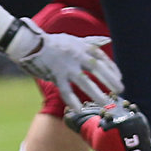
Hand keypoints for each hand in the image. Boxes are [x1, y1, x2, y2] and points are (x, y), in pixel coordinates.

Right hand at [4, 18, 122, 111]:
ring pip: (85, 82)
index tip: (119, 79)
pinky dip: (72, 101)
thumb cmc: (54, 42)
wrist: (30, 43)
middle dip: (111, 81)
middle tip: (120, 91)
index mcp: (83, 47)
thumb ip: (92, 42)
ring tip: (106, 103)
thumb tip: (108, 40)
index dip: (113, 70)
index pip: (103, 59)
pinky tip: (80, 110)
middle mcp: (77, 56)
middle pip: (98, 70)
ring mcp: (66, 67)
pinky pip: (65, 91)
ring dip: (96, 94)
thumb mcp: (75, 39)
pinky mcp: (55, 76)